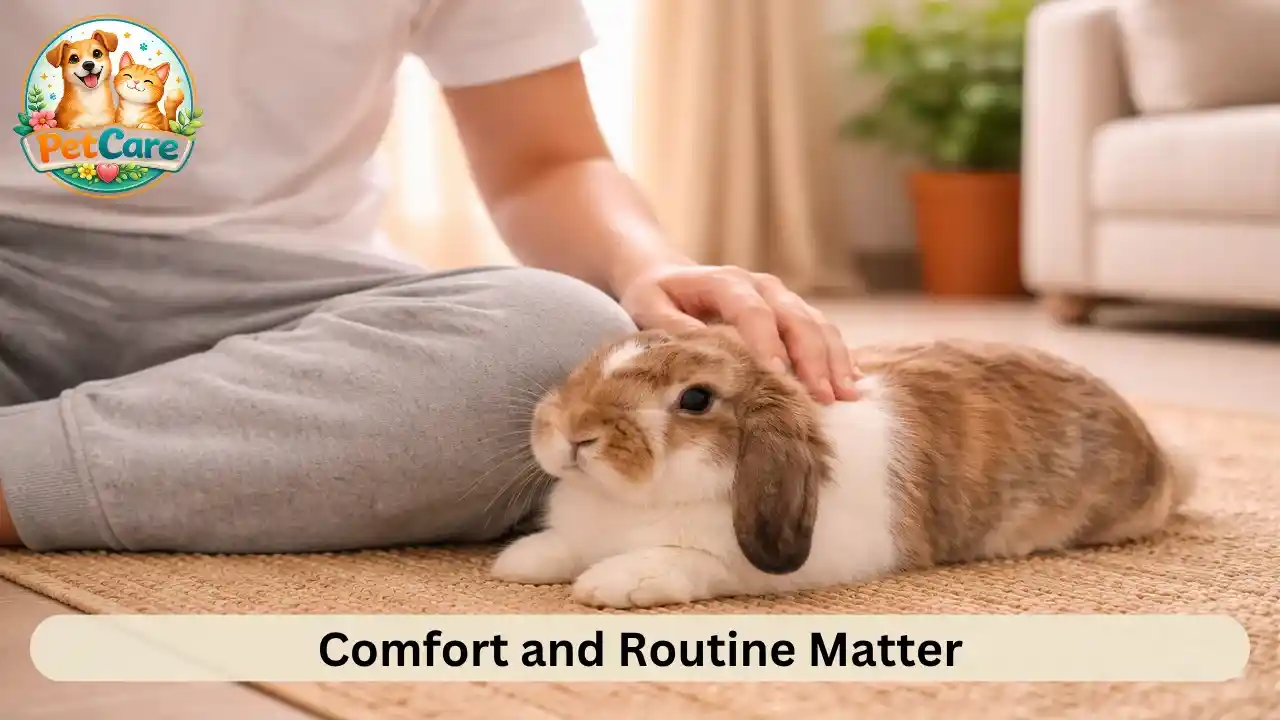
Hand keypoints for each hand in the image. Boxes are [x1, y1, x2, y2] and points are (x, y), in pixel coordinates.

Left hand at [616, 263, 860, 403]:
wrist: (665, 271)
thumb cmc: (654, 294)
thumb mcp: (649, 308)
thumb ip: (673, 329)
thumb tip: (703, 354)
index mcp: (725, 281)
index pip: (753, 312)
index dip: (768, 343)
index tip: (777, 376)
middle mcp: (760, 285)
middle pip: (795, 318)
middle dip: (813, 359)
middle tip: (824, 397)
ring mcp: (780, 296)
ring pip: (816, 324)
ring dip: (834, 359)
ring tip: (847, 395)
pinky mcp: (789, 311)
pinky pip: (821, 330)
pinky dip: (837, 354)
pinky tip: (851, 381)